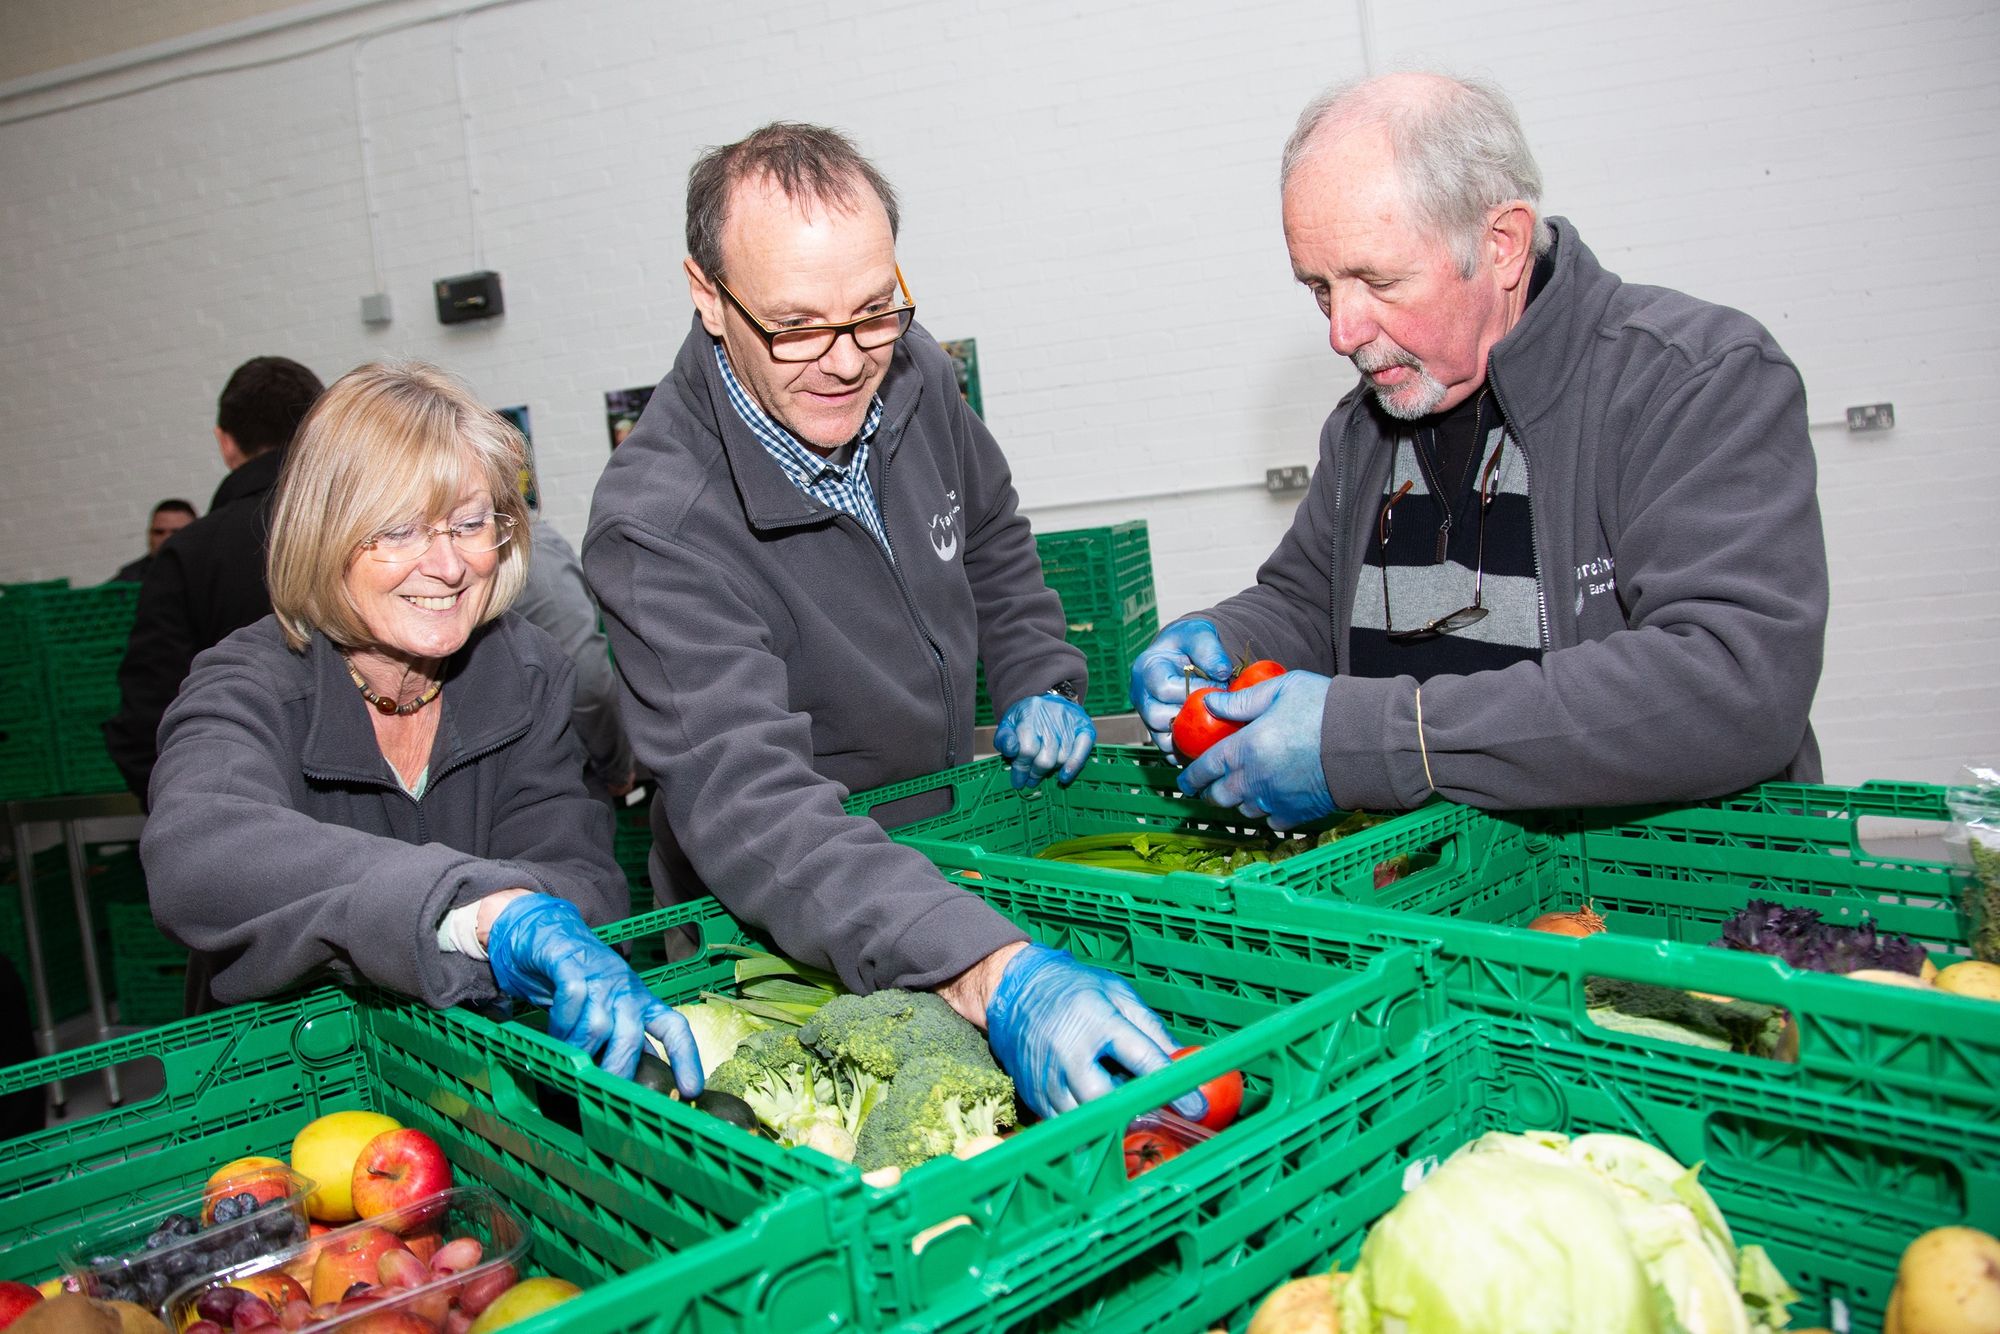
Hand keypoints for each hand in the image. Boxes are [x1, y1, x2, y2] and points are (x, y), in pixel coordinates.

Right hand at [485, 894, 701, 1093]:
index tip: (691, 1090)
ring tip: (567, 1061)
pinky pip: (572, 999)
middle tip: (598, 1091)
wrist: (547, 932)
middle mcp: (626, 990)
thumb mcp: (605, 1011)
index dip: (686, 1058)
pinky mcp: (571, 964)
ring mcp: (600, 975)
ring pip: (599, 1024)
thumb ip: (618, 1041)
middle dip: (615, 1069)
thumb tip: (632, 1083)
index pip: (674, 1028)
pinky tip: (554, 1033)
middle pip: (631, 1037)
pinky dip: (561, 1023)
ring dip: (579, 1050)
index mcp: (641, 1003)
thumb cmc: (578, 980)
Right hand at [984, 944, 1205, 1120]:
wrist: (1015, 989)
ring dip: (1111, 1122)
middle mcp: (1069, 1053)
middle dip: (1135, 1111)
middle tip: (1156, 1113)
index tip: (1196, 1107)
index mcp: (1096, 1021)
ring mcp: (1047, 1078)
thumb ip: (1151, 1029)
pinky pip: (1065, 1124)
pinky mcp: (1034, 1096)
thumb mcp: (1117, 993)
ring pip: (1084, 1119)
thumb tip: (1183, 1061)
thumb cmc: (1074, 989)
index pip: (1142, 1059)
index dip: (1173, 1086)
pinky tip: (1099, 1111)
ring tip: (1126, 1111)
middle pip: (1107, 1099)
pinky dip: (1087, 1125)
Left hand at [993, 693, 1096, 788]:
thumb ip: (1004, 739)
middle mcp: (1052, 717)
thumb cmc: (1027, 717)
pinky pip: (1082, 750)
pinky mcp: (1085, 728)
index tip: (1018, 780)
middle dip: (1035, 773)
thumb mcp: (1009, 723)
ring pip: (1061, 759)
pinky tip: (1064, 776)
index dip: (1021, 768)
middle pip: (1044, 759)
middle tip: (1030, 780)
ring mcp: (1071, 723)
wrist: (1051, 698)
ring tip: (1042, 771)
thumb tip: (1011, 751)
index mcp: (1030, 714)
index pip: (1026, 750)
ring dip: (1050, 770)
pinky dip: (1073, 765)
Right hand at [1129, 619, 1233, 753]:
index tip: (1217, 685)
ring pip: (1162, 740)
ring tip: (1214, 726)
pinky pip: (1170, 752)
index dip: (1193, 691)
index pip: (1163, 688)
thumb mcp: (1199, 634)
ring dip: (1190, 737)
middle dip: (1190, 716)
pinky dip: (1188, 751)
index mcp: (1146, 670)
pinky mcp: (1159, 732)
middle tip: (1215, 708)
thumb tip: (1222, 672)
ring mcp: (1148, 716)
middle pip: (1157, 718)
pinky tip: (1207, 741)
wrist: (1184, 652)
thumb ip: (1210, 650)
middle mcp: (1142, 696)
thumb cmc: (1189, 642)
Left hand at [1177, 671, 1334, 828]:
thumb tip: (1210, 703)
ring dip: (1239, 801)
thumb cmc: (1323, 709)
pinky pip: (1272, 821)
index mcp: (1245, 749)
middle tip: (1211, 786)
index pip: (1205, 768)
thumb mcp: (1279, 689)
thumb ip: (1241, 700)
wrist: (1366, 741)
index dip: (1191, 776)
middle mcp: (1254, 780)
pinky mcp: (1298, 814)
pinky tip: (1273, 799)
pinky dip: (1268, 813)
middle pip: (1219, 796)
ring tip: (1244, 790)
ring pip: (1244, 810)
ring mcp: (1275, 800)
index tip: (1185, 781)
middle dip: (1211, 792)